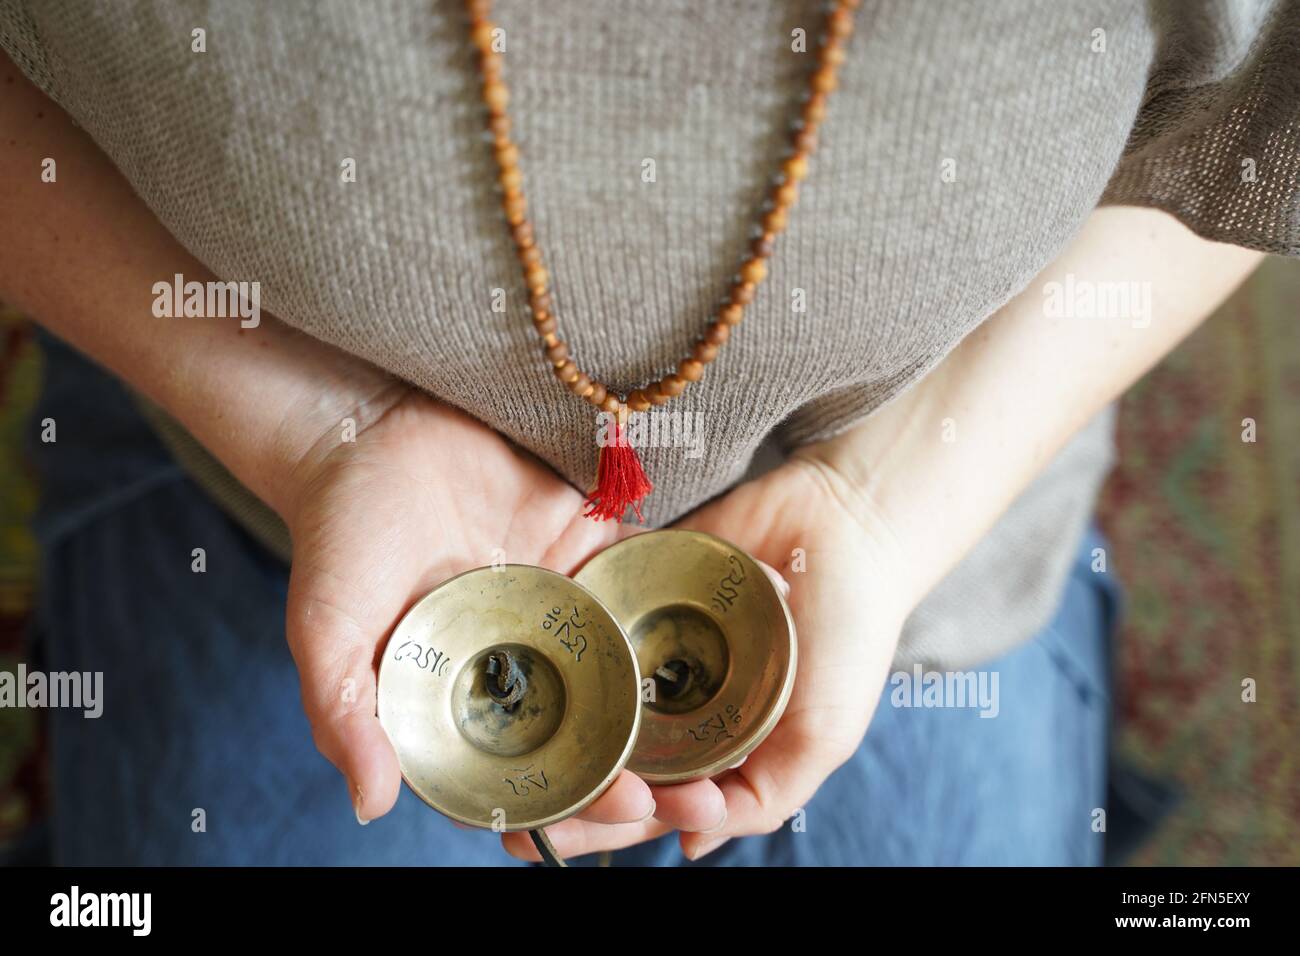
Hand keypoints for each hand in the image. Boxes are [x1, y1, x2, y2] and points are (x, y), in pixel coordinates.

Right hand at [283, 387, 688, 832]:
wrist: (370, 423)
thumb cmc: (338, 531)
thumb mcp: (327, 629)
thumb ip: (347, 715)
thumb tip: (372, 805)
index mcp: (464, 689)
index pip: (524, 761)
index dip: (573, 794)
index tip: (622, 807)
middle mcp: (518, 654)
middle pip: (587, 719)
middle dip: (637, 753)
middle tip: (690, 780)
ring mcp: (557, 597)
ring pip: (624, 653)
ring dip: (671, 684)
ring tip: (727, 710)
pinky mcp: (583, 538)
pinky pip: (640, 567)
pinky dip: (683, 583)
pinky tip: (735, 600)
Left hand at [501, 442, 911, 861]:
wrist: (848, 525)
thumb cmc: (850, 638)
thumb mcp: (824, 735)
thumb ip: (766, 798)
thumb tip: (690, 848)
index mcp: (716, 754)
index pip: (650, 804)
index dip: (612, 822)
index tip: (583, 825)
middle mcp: (677, 710)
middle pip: (605, 760)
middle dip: (563, 790)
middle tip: (509, 816)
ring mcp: (652, 652)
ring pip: (588, 697)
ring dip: (551, 723)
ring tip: (503, 748)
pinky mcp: (637, 594)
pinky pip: (594, 623)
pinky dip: (564, 642)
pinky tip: (529, 659)